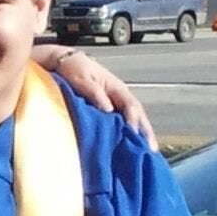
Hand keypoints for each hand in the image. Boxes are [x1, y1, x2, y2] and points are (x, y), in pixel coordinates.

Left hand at [35, 46, 158, 150]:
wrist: (65, 62)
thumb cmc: (73, 69)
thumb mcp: (81, 78)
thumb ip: (94, 92)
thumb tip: (108, 108)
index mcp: (116, 87)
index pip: (130, 105)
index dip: (133, 119)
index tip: (133, 133)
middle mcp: (119, 95)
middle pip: (138, 114)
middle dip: (145, 131)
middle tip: (151, 149)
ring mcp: (116, 102)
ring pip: (133, 119)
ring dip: (141, 134)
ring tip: (147, 153)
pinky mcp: (109, 108)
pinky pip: (123, 122)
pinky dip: (129, 133)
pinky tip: (131, 146)